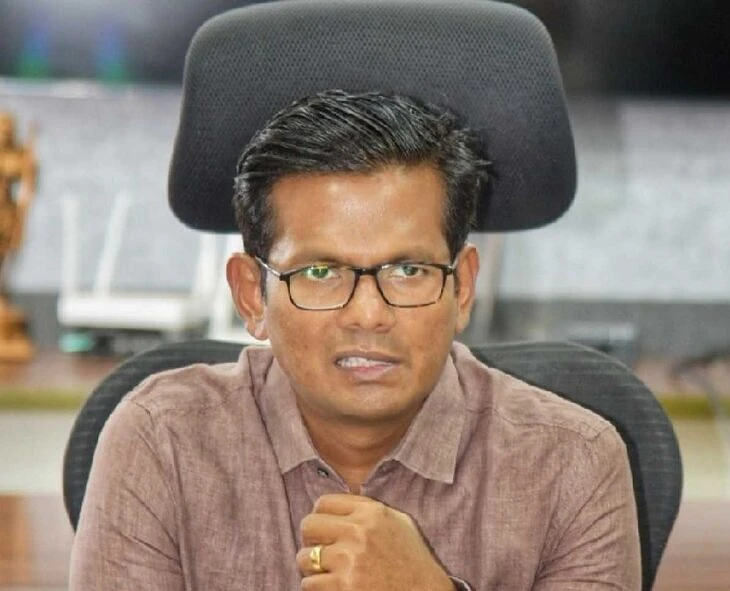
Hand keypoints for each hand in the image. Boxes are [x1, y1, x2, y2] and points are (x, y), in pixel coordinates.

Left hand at [296, 494, 453, 590]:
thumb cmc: (413, 562)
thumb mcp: (398, 523)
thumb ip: (368, 510)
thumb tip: (338, 505)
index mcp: (372, 513)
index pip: (324, 502)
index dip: (320, 516)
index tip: (324, 529)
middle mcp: (359, 532)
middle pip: (309, 525)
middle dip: (312, 539)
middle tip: (322, 551)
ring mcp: (349, 561)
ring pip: (304, 557)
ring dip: (314, 567)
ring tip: (331, 572)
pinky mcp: (342, 588)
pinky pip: (309, 584)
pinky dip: (318, 587)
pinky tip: (335, 587)